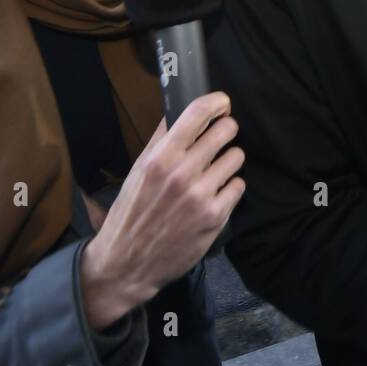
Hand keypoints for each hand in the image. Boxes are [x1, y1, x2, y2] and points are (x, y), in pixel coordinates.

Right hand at [79, 92, 245, 329]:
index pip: (197, 113)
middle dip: (226, 131)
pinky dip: (230, 187)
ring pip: (236, 158)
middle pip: (226, 131)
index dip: (216, 102)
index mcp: (160, 158)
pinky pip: (238, 186)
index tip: (222, 103)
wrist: (128, 263)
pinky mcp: (216, 217)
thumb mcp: (137, 171)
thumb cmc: (131, 213)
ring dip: (229, 160)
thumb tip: (179, 112)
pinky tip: (215, 193)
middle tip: (220, 138)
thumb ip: (160, 141)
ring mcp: (202, 195)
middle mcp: (183, 173)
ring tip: (215, 170)